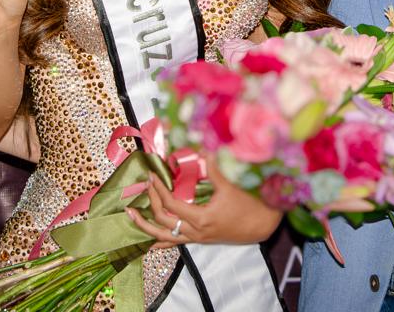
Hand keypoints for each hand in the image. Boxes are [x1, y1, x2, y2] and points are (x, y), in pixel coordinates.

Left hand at [127, 158, 281, 247]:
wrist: (263, 226)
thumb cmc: (249, 205)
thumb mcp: (230, 185)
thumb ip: (214, 168)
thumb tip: (202, 149)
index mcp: (201, 218)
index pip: (171, 203)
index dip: (159, 188)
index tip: (152, 173)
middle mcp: (196, 232)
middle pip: (163, 219)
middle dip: (151, 201)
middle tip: (146, 184)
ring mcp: (197, 238)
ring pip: (164, 236)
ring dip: (145, 226)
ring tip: (130, 215)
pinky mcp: (200, 240)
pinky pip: (175, 243)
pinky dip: (160, 241)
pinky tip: (148, 241)